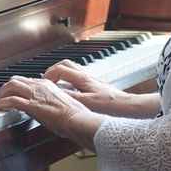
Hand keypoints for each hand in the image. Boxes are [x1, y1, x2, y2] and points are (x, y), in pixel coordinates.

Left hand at [0, 75, 101, 149]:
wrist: (77, 119)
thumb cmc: (75, 115)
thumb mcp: (63, 104)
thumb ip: (52, 102)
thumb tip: (46, 109)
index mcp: (48, 84)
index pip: (27, 81)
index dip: (18, 87)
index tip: (14, 93)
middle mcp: (40, 85)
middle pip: (16, 80)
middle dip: (6, 88)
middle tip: (1, 96)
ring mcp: (35, 94)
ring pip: (11, 86)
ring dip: (2, 94)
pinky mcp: (32, 105)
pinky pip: (11, 100)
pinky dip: (2, 103)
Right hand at [43, 59, 162, 118]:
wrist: (127, 106)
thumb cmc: (110, 104)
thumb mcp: (86, 102)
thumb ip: (69, 96)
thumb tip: (54, 93)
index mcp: (82, 78)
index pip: (60, 68)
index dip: (49, 74)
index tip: (44, 83)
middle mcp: (86, 76)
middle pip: (65, 64)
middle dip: (53, 71)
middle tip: (47, 81)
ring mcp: (91, 80)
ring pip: (72, 71)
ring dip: (62, 76)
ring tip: (56, 86)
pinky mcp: (95, 86)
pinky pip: (78, 79)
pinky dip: (70, 82)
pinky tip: (71, 93)